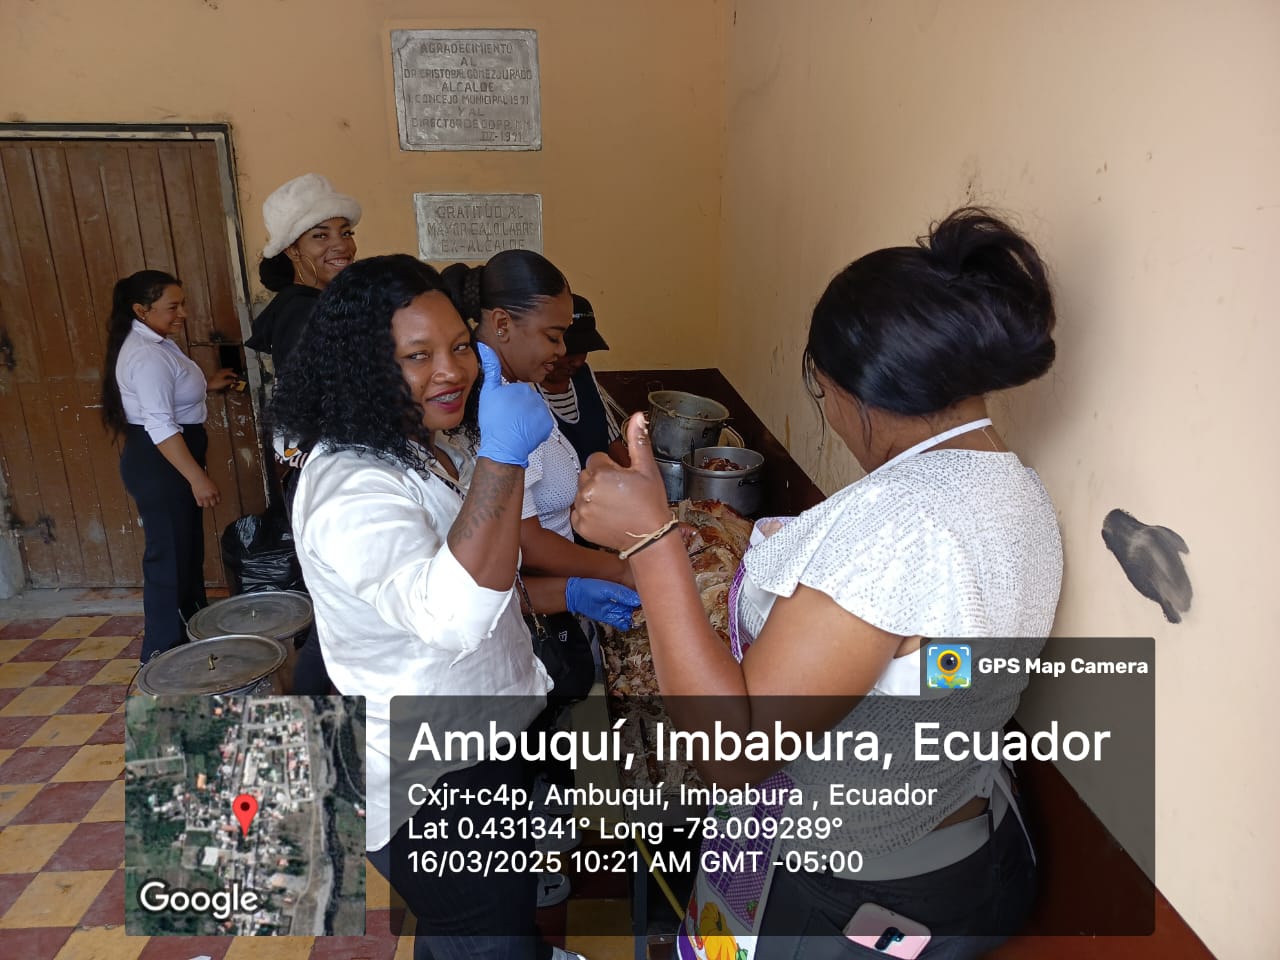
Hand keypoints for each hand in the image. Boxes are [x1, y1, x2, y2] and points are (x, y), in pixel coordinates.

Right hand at [190, 472, 220, 508]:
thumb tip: (216, 497)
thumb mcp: (214, 486)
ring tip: (205, 502)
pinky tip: (200, 501)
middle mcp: (211, 495)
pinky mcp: (198, 497)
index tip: (215, 502)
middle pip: (213, 504)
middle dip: (212, 504)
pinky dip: (200, 504)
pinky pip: (200, 504)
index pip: (218, 500)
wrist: (198, 478)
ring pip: (207, 506)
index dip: (217, 501)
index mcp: (216, 492)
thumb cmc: (205, 480)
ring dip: (206, 504)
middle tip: (210, 502)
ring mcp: (204, 497)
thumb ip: (215, 492)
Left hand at [207, 367, 239, 391]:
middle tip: (232, 369)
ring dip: (225, 371)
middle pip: (225, 370)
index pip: (229, 372)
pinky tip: (221, 375)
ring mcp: (216, 375)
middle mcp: (219, 373)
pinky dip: (222, 373)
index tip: (236, 375)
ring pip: (222, 371)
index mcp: (222, 373)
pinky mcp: (214, 377)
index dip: (233, 374)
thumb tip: (234, 380)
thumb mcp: (224, 383)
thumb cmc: (215, 384)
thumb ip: (230, 381)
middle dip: (229, 369)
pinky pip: (219, 373)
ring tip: (227, 371)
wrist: (208, 386)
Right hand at [474, 342, 553, 466]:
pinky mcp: (548, 424)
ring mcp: (542, 411)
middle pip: (527, 402)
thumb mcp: (487, 393)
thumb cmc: (494, 421)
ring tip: (515, 427)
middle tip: (508, 420)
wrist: (503, 445)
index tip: (502, 411)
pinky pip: (541, 424)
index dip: (508, 403)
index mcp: (521, 388)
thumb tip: (485, 347)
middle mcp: (535, 397)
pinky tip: (524, 432)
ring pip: (534, 413)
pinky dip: (535, 429)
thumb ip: (490, 370)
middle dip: (519, 410)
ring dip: (527, 419)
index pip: (517, 393)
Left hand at [565, 577, 641, 629]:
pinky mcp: (612, 618)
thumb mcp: (606, 589)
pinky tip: (626, 623)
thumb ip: (621, 595)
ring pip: (632, 616)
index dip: (646, 600)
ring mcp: (619, 609)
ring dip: (635, 619)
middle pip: (638, 607)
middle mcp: (624, 600)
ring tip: (636, 620)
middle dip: (641, 611)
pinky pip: (622, 623)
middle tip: (644, 614)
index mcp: (625, 590)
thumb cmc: (590, 586)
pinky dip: (625, 624)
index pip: (639, 595)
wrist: (576, 595)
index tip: (651, 605)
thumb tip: (636, 600)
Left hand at [572, 413, 672, 552]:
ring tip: (614, 506)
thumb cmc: (651, 502)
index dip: (611, 467)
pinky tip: (606, 517)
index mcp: (601, 473)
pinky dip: (589, 514)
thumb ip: (638, 441)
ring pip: (581, 493)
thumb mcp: (647, 469)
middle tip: (620, 493)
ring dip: (593, 496)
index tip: (623, 479)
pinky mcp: (580, 526)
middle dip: (599, 480)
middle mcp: (587, 490)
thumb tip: (636, 416)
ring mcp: (581, 509)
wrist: (649, 538)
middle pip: (586, 475)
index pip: (596, 459)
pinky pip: (578, 512)